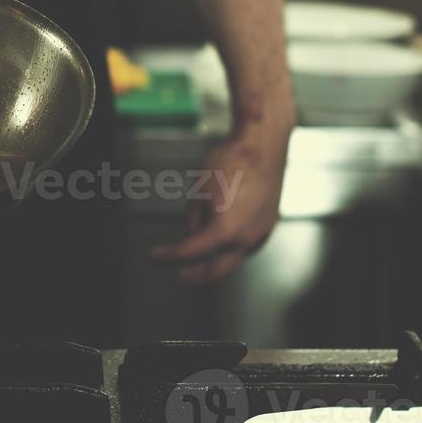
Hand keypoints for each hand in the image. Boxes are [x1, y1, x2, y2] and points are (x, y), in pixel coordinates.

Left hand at [148, 111, 291, 284]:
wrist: (264, 144)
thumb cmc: (233, 160)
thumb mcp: (201, 189)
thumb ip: (194, 217)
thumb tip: (193, 233)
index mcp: (225, 231)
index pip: (189, 254)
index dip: (167, 257)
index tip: (153, 256)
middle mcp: (246, 238)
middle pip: (216, 273)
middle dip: (193, 278)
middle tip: (177, 276)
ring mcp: (261, 234)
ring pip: (233, 261)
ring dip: (213, 263)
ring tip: (195, 260)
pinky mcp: (268, 226)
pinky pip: (246, 246)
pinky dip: (229, 249)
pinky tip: (219, 242)